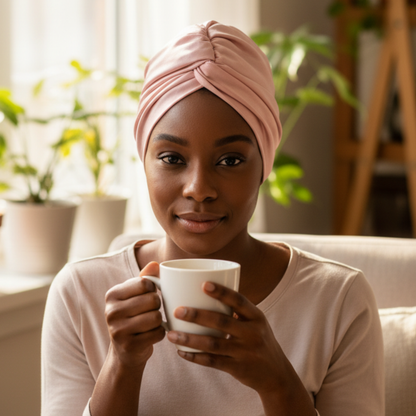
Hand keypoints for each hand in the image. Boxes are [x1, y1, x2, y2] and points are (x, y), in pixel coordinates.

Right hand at [104, 262, 164, 370]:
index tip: (148, 296)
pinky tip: (151, 334)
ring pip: (156, 317)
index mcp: (112, 295)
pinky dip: (160, 333)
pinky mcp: (129, 346)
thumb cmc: (133, 316)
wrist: (124, 351)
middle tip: (150, 311)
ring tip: (150, 323)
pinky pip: (158, 333)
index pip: (144, 283)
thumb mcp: (135, 295)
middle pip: (152, 300)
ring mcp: (118, 330)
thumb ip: (146, 278)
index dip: (153, 289)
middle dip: (157, 306)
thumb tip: (155, 264)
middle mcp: (111, 312)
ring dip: (159, 320)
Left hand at [166, 281, 286, 394]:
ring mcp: (245, 352)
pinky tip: (181, 352)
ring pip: (213, 344)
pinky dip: (195, 357)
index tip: (203, 284)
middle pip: (222, 322)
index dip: (222, 292)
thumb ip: (237, 310)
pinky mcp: (237, 368)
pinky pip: (212, 362)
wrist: (277, 375)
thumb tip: (206, 291)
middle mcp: (252, 333)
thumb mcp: (256, 322)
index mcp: (256, 317)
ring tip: (171, 334)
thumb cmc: (259, 340)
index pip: (239, 301)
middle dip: (197, 315)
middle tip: (177, 310)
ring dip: (190, 339)